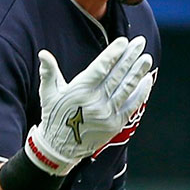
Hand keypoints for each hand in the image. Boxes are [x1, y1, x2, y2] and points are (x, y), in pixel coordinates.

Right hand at [24, 36, 153, 174]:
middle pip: (117, 75)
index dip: (113, 53)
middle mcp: (96, 101)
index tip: (124, 41)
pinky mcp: (115, 124)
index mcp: (80, 90)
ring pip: (127, 88)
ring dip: (138, 72)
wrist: (59, 148)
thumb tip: (43, 54)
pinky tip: (146, 80)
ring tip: (146, 58)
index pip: (101, 67)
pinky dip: (141, 92)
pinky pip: (132, 105)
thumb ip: (48, 72)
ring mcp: (107, 113)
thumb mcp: (48, 93)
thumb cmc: (54, 116)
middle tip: (140, 42)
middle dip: (130, 57)